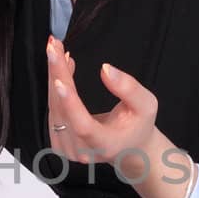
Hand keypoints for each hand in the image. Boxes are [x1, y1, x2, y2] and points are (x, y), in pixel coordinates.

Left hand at [45, 35, 158, 185]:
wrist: (130, 148)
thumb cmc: (139, 125)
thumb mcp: (146, 105)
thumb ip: (129, 88)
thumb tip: (105, 69)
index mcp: (104, 145)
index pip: (83, 126)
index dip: (70, 103)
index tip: (59, 79)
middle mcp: (82, 151)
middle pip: (62, 110)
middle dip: (57, 74)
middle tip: (54, 46)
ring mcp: (67, 149)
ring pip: (54, 108)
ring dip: (55, 77)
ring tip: (61, 53)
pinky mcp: (58, 143)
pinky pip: (53, 111)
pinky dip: (55, 88)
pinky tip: (62, 72)